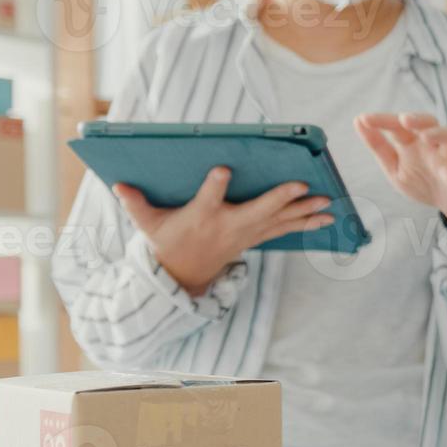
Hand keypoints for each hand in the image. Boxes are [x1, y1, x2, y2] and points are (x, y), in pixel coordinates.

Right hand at [112, 168, 332, 295]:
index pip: (208, 198)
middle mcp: (229, 225)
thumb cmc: (166, 242)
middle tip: (305, 187)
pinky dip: (307, 223)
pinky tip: (328, 217)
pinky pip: (286, 229)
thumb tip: (117, 184)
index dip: (214, 185)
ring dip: (306, 213)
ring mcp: (246, 233)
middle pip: (258, 210)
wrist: (183, 275)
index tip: (222, 170)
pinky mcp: (257, 237)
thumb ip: (135, 203)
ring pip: (279, 221)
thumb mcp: (147, 224)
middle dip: (282, 199)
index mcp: (202, 216)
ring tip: (330, 204)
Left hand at [355, 112, 446, 229]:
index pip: (398, 126)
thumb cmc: (423, 183)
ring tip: (427, 137)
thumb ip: (378, 147)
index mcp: (413, 143)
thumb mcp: (394, 168)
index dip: (382, 120)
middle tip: (403, 120)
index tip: (363, 119)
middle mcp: (432, 145)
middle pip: (428, 122)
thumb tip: (358, 121)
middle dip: (417, 118)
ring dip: (440, 134)